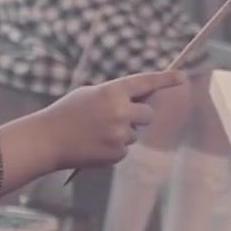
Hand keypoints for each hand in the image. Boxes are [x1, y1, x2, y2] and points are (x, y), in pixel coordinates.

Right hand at [35, 69, 185, 169]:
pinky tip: (94, 145)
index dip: (165, 79)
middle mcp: (120, 111)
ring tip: (96, 133)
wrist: (47, 140)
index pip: (145, 83)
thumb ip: (114, 95)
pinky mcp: (116, 153)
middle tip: (118, 118)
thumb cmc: (66, 114)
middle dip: (138, 116)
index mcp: (113, 92)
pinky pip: (124, 149)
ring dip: (122, 133)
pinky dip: (113, 148)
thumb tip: (137, 99)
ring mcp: (119, 134)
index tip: (182, 77)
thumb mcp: (90, 94)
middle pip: (148, 114)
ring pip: (134, 134)